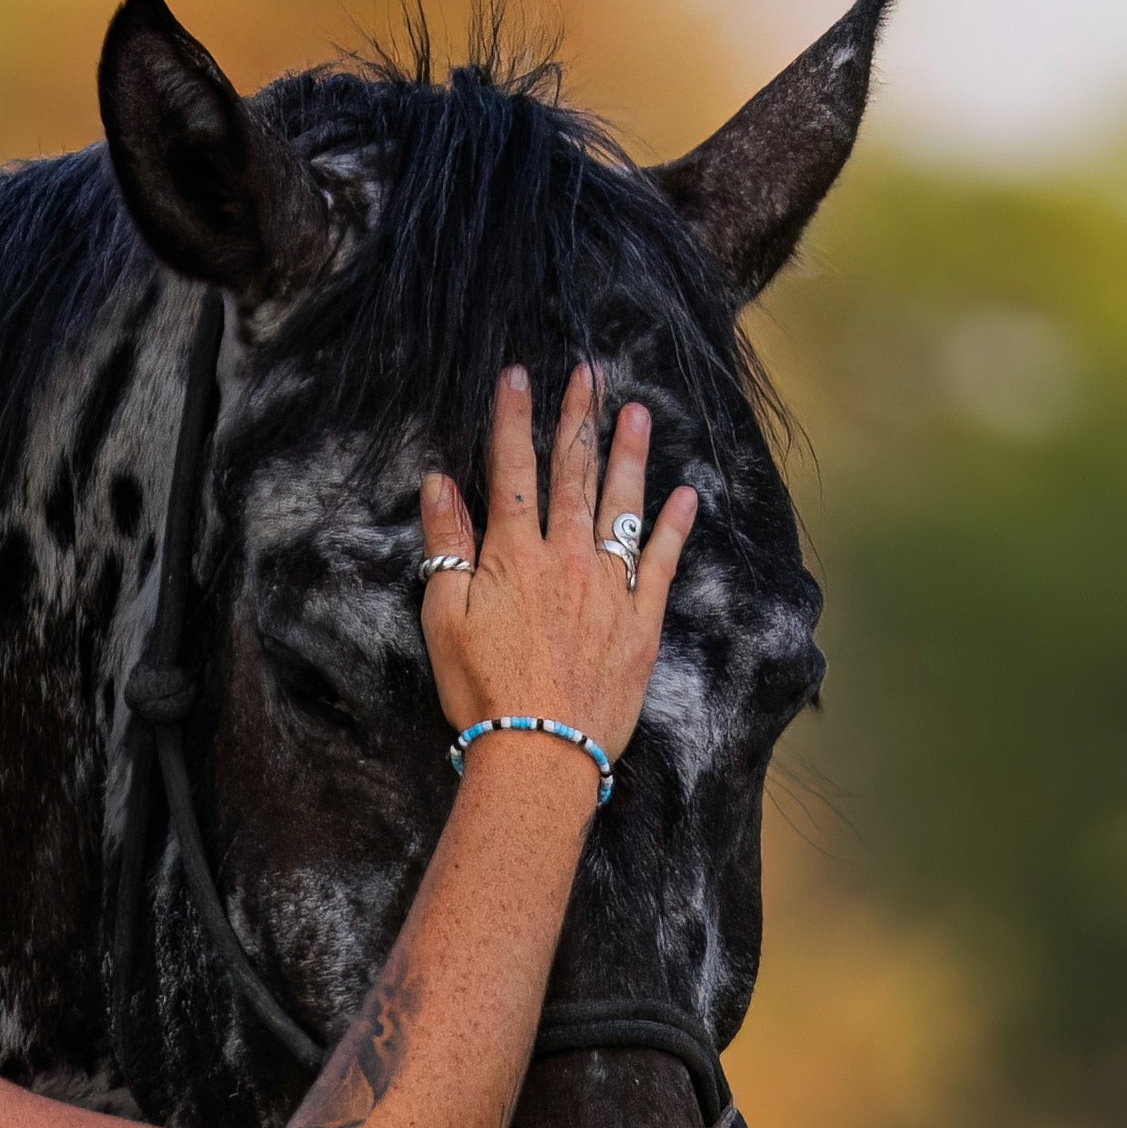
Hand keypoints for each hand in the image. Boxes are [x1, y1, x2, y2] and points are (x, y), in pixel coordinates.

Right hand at [418, 364, 688, 766]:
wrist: (540, 754)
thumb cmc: (483, 692)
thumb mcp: (445, 618)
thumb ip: (447, 545)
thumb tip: (440, 485)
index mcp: (514, 554)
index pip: (512, 469)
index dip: (514, 418)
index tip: (518, 376)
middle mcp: (566, 558)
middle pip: (573, 475)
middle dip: (578, 420)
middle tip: (589, 373)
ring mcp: (609, 587)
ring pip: (620, 506)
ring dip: (628, 455)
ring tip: (635, 412)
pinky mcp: (641, 622)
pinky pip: (662, 562)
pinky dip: (675, 527)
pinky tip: (687, 495)